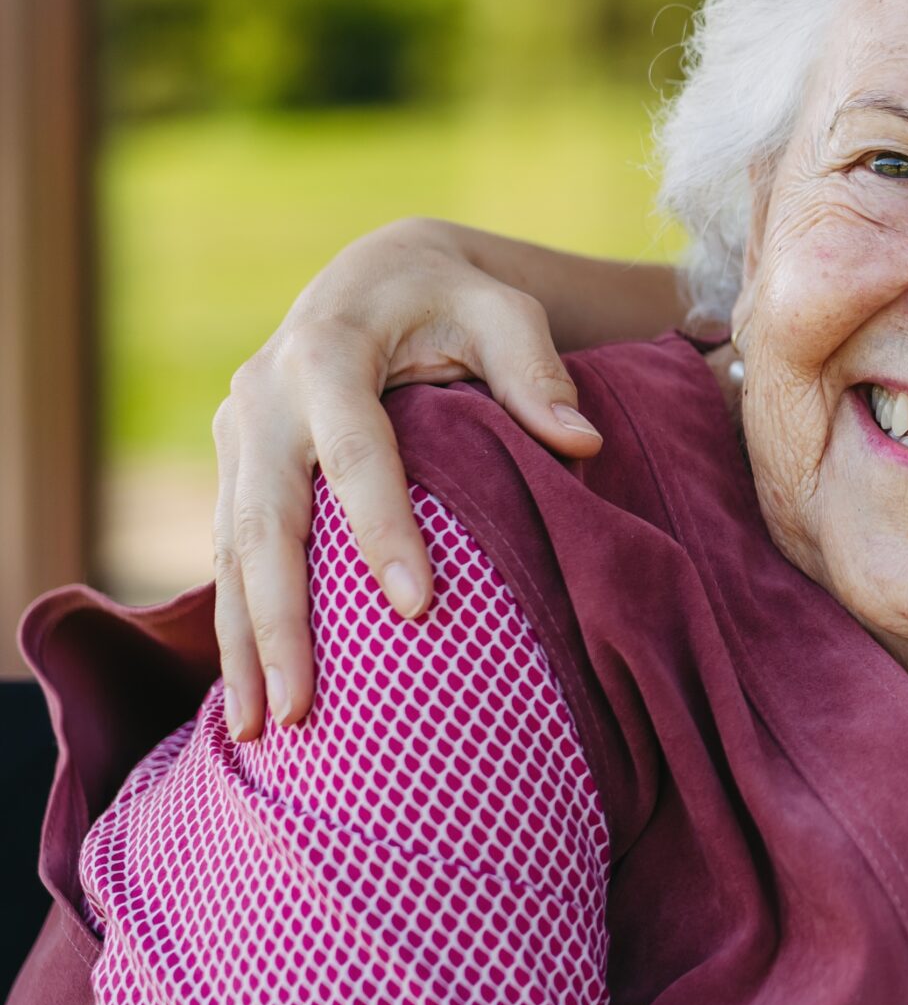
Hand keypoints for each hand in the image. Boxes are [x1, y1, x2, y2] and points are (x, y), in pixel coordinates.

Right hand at [211, 218, 599, 738]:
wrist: (378, 274)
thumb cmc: (456, 299)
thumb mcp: (504, 311)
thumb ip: (537, 369)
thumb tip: (581, 442)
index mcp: (330, 351)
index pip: (356, 452)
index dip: (382, 528)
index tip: (416, 606)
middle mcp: (265, 394)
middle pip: (266, 519)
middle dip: (281, 619)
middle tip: (305, 707)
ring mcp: (239, 433)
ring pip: (232, 551)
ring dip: (244, 643)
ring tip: (266, 730)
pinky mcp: (235, 466)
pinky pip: (229, 554)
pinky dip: (235, 626)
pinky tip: (251, 693)